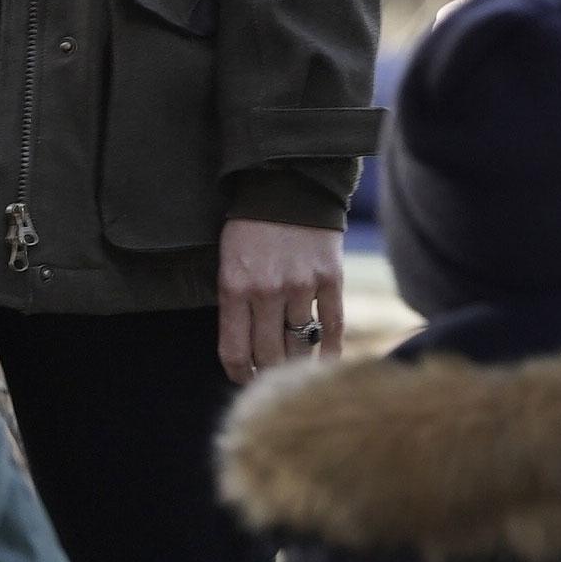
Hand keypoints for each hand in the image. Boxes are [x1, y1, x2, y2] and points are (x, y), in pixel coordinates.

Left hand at [219, 217, 346, 385]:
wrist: (286, 182)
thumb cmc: (249, 225)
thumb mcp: (227, 262)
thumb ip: (233, 304)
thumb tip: (245, 351)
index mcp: (234, 288)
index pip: (235, 352)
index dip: (239, 375)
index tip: (245, 380)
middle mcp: (268, 292)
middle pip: (269, 356)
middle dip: (267, 373)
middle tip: (270, 378)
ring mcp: (302, 286)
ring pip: (300, 345)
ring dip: (296, 362)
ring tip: (294, 369)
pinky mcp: (331, 279)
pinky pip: (333, 327)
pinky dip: (330, 350)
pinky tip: (326, 362)